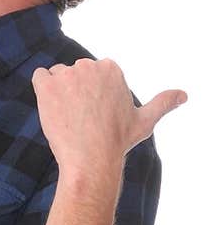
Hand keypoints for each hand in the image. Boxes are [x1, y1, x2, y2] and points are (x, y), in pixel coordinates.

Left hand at [31, 58, 186, 174]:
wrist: (91, 159)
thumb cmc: (118, 141)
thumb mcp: (144, 121)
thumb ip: (163, 103)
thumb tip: (184, 95)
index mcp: (111, 68)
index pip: (92, 74)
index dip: (91, 95)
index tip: (95, 114)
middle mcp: (90, 65)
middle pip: (74, 74)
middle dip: (75, 93)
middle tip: (82, 119)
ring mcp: (67, 74)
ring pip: (56, 77)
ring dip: (59, 93)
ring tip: (69, 118)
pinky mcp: (47, 85)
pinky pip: (39, 77)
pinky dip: (42, 91)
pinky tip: (53, 109)